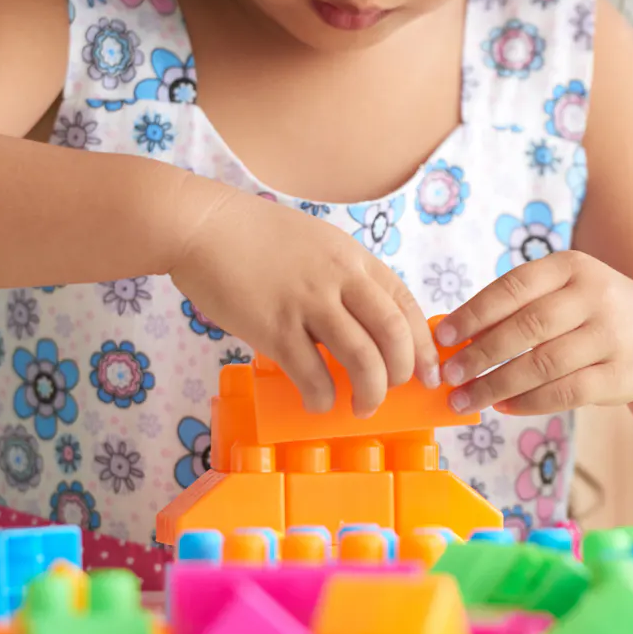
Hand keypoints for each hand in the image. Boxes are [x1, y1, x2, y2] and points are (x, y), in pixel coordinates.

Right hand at [169, 187, 439, 416]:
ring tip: (362, 407)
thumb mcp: (316, 245)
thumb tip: (362, 328)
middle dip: (403, 373)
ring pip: (362, 359)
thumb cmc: (255, 238)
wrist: (203, 227)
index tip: (429, 372)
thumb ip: (342, 279)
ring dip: (370, 393)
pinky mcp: (274, 327)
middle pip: (394, 334)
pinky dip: (323, 397)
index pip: (406, 305)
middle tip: (393, 392)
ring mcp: (307, 303)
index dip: (424, 345)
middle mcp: (339, 278)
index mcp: (353, 258)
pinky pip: (313, 374)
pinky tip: (319, 402)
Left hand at [434, 251, 632, 415]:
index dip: (473, 312)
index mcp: (571, 266)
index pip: (513, 287)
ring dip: (496, 385)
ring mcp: (611, 335)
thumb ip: (517, 308)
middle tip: (448, 374)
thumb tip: (454, 336)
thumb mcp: (563, 292)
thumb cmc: (591, 313)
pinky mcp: (620, 374)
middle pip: (526, 327)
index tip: (442, 336)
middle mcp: (595, 295)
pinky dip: (529, 402)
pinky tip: (503, 407)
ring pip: (543, 364)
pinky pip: (565, 392)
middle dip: (480, 354)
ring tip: (465, 399)